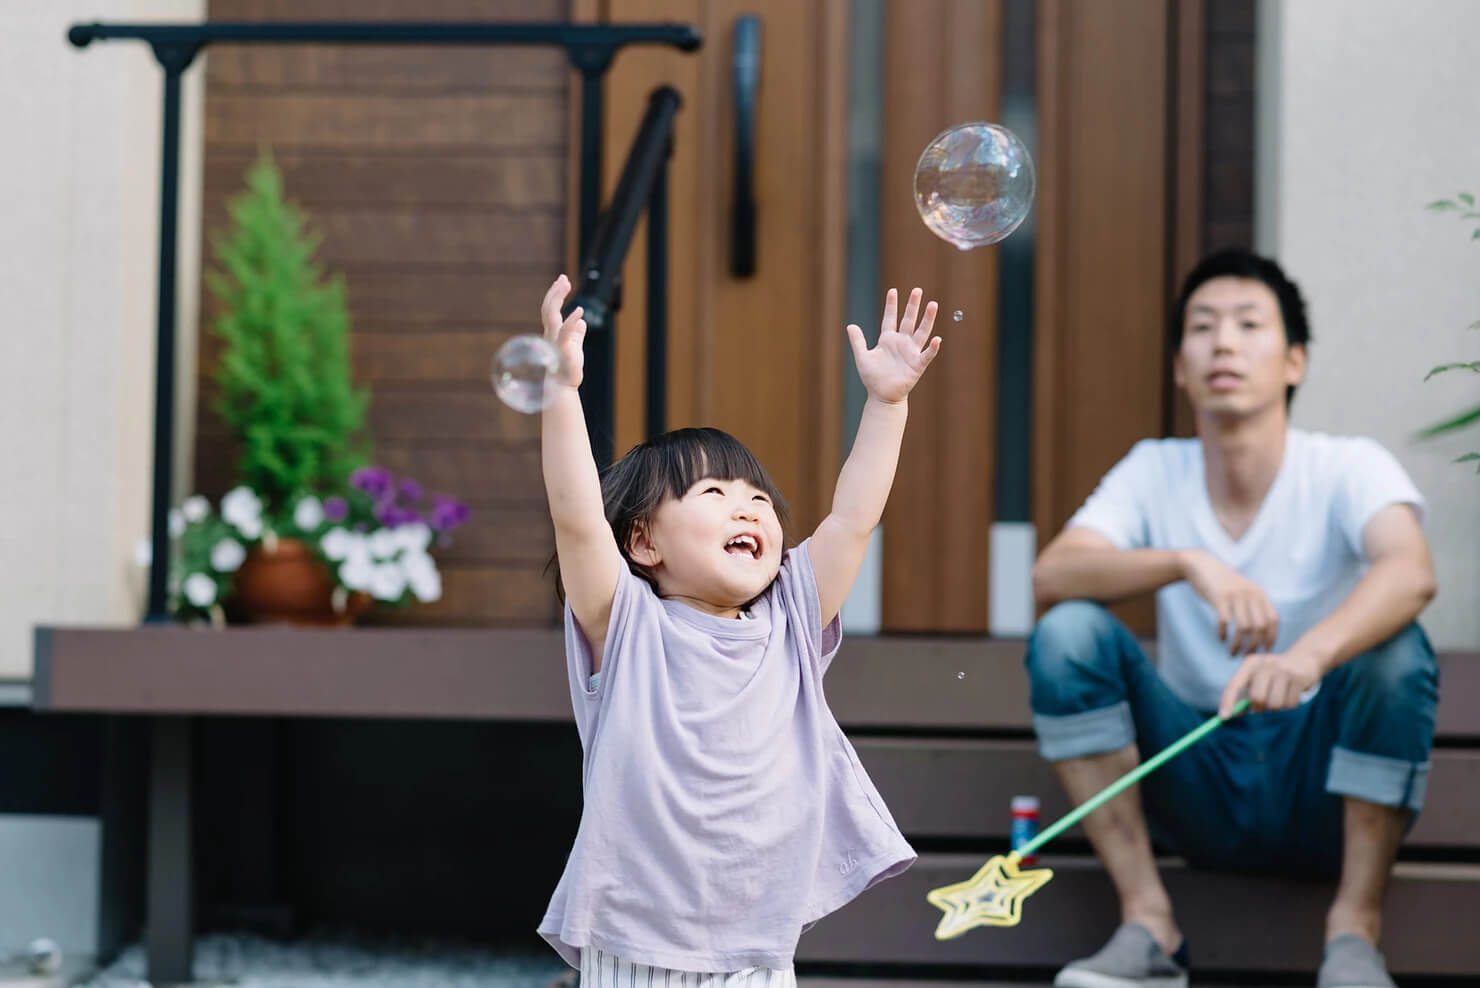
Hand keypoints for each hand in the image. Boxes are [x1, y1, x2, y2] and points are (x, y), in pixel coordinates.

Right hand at [540, 274, 587, 388]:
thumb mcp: (574, 347)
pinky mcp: (562, 350)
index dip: (556, 293)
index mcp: (553, 332)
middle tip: (563, 277)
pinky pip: (565, 333)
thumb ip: (576, 333)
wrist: (563, 387)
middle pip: (548, 307)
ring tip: (566, 284)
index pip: (551, 309)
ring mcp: (554, 340)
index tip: (563, 280)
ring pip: (550, 314)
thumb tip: (581, 322)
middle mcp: (551, 334)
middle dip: (555, 291)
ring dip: (557, 298)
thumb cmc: (567, 369)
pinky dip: (571, 321)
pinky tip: (580, 311)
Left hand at [846, 287, 942, 403]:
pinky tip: (937, 339)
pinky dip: (932, 348)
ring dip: (927, 319)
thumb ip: (858, 341)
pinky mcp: (917, 365)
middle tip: (917, 290)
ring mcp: (910, 352)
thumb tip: (850, 325)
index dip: (891, 305)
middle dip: (913, 305)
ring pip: (921, 332)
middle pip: (909, 320)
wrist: (882, 396)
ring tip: (933, 305)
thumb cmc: (872, 378)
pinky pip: (926, 355)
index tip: (893, 291)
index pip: (890, 318)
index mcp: (888, 339)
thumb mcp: (863, 357)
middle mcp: (901, 342)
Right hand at [1180, 549, 1278, 655]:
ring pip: (1244, 628)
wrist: (1201, 565)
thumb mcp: (1243, 590)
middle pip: (1260, 627)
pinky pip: (1225, 621)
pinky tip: (1221, 638)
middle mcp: (1250, 595)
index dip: (1271, 638)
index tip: (1264, 651)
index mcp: (1259, 594)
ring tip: (1232, 653)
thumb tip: (1260, 632)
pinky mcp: (1219, 598)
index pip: (1273, 620)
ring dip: (1238, 645)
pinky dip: (1223, 634)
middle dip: (1253, 646)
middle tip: (1245, 656)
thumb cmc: (1221, 583)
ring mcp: (1235, 596)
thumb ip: (1253, 605)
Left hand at [1218, 649, 1322, 717]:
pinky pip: (1290, 704)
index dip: (1227, 701)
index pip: (1234, 684)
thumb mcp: (1258, 678)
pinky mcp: (1299, 677)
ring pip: (1274, 704)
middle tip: (1265, 705)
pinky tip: (1292, 693)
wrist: (1304, 658)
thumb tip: (1232, 714)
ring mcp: (1283, 670)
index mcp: (1250, 664)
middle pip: (1256, 698)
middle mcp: (1264, 664)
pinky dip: (1290, 705)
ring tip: (1280, 696)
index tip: (1223, 717)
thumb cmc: (1274, 674)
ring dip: (1276, 707)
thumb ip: (1244, 694)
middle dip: (1260, 707)